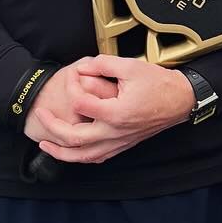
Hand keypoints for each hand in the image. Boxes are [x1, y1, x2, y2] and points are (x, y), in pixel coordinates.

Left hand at [26, 57, 193, 164]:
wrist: (180, 100)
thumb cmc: (158, 84)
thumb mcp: (131, 66)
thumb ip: (103, 64)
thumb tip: (82, 67)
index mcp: (116, 112)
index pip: (80, 105)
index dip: (72, 87)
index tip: (72, 75)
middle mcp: (115, 132)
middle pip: (75, 139)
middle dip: (53, 128)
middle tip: (41, 115)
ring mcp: (119, 141)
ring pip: (84, 156)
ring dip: (61, 152)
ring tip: (46, 144)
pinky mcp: (123, 145)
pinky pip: (97, 158)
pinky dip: (80, 157)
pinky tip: (71, 152)